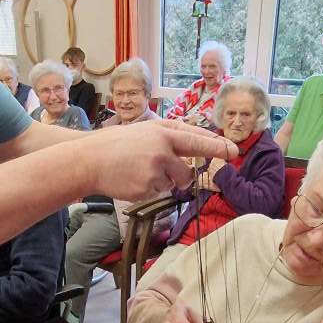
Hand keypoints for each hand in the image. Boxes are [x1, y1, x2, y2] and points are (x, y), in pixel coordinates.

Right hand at [84, 124, 236, 202]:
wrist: (89, 160)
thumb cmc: (117, 145)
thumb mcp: (145, 131)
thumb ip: (169, 138)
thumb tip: (193, 147)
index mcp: (163, 131)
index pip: (196, 139)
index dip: (216, 146)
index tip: (233, 150)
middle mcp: (163, 148)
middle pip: (189, 169)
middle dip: (189, 175)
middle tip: (190, 177)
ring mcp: (155, 168)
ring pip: (174, 183)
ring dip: (164, 182)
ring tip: (141, 172)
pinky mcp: (148, 186)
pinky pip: (159, 191)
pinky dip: (149, 188)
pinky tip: (132, 179)